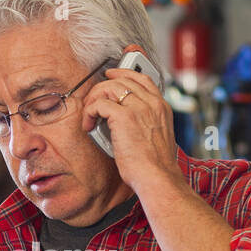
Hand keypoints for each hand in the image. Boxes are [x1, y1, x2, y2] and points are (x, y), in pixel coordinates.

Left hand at [81, 67, 181, 192]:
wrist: (158, 177)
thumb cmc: (157, 167)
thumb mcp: (158, 138)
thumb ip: (147, 124)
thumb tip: (126, 124)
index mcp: (161, 108)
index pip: (143, 79)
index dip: (124, 73)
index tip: (111, 76)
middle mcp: (152, 103)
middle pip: (122, 79)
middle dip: (102, 87)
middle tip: (92, 101)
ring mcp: (139, 108)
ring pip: (109, 87)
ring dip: (94, 99)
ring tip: (90, 115)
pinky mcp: (124, 117)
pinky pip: (100, 103)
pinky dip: (90, 112)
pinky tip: (89, 125)